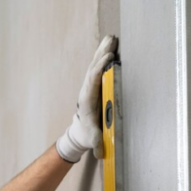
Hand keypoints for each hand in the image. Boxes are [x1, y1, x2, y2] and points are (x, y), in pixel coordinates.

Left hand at [56, 35, 118, 162]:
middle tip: (111, 40)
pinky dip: (103, 56)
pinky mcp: (94, 85)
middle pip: (94, 67)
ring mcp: (90, 86)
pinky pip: (98, 68)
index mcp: (87, 100)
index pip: (93, 80)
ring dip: (103, 51)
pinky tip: (110, 46)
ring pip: (95, 65)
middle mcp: (87, 90)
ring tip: (111, 38)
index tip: (108, 59)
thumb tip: (100, 152)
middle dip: (102, 54)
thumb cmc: (88, 135)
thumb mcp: (93, 141)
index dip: (100, 69)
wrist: (79, 133)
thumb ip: (97, 144)